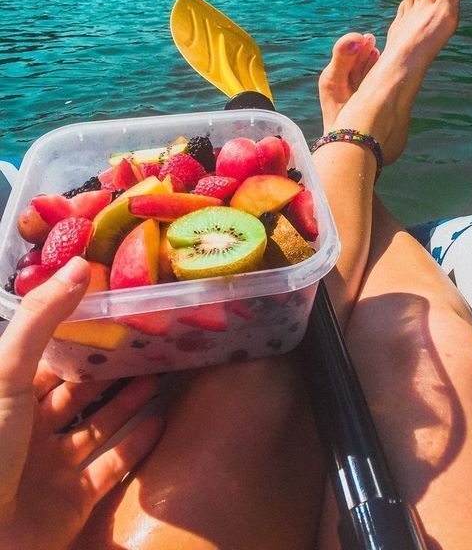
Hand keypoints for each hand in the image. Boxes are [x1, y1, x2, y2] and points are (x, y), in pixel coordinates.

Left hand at [0, 256, 162, 549]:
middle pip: (79, 391)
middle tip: (148, 341)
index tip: (115, 308)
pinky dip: (136, 446)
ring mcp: (52, 466)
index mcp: (10, 395)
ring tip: (161, 373)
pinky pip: (111, 468)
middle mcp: (31, 428)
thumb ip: (42, 318)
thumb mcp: (6, 371)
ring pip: (99, 426)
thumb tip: (81, 263)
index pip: (50, 357)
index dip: (80, 333)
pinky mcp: (73, 502)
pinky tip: (161, 421)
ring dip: (128, 402)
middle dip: (111, 367)